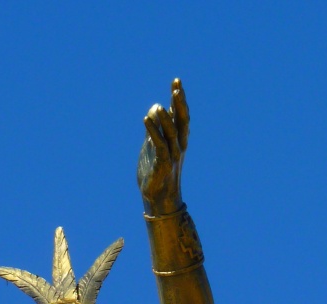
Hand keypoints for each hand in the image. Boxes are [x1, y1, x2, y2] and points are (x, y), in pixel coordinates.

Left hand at [137, 78, 189, 215]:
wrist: (157, 198)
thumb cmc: (156, 172)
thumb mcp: (153, 145)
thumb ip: (154, 127)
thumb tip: (154, 107)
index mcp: (178, 140)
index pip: (180, 115)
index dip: (179, 99)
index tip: (176, 82)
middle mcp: (178, 145)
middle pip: (181, 120)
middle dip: (179, 103)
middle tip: (176, 86)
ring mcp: (172, 155)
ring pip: (171, 133)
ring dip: (165, 118)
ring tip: (158, 105)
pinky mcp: (163, 164)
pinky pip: (159, 145)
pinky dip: (153, 132)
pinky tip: (146, 120)